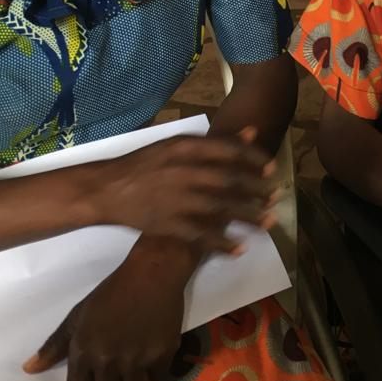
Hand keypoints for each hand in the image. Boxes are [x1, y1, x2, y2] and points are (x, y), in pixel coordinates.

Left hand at [24, 241, 187, 380]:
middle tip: (115, 377)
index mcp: (84, 352)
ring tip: (134, 369)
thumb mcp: (78, 316)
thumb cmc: (112, 292)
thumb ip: (54, 346)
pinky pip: (158, 379)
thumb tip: (29, 370)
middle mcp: (109, 361)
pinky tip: (152, 355)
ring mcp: (137, 360)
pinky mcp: (163, 355)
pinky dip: (154, 372)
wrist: (152, 273)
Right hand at [91, 130, 276, 245]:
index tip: (271, 168)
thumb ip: (213, 141)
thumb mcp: (175, 144)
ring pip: (220, 209)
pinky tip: (240, 249)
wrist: (105, 189)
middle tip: (275, 196)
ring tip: (268, 222)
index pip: (229, 151)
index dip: (254, 160)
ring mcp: (175, 198)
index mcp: (184, 147)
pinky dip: (222, 243)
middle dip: (257, 190)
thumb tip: (250, 131)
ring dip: (248, 216)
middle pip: (230, 181)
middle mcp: (183, 171)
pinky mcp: (167, 223)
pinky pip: (201, 235)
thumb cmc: (143, 164)